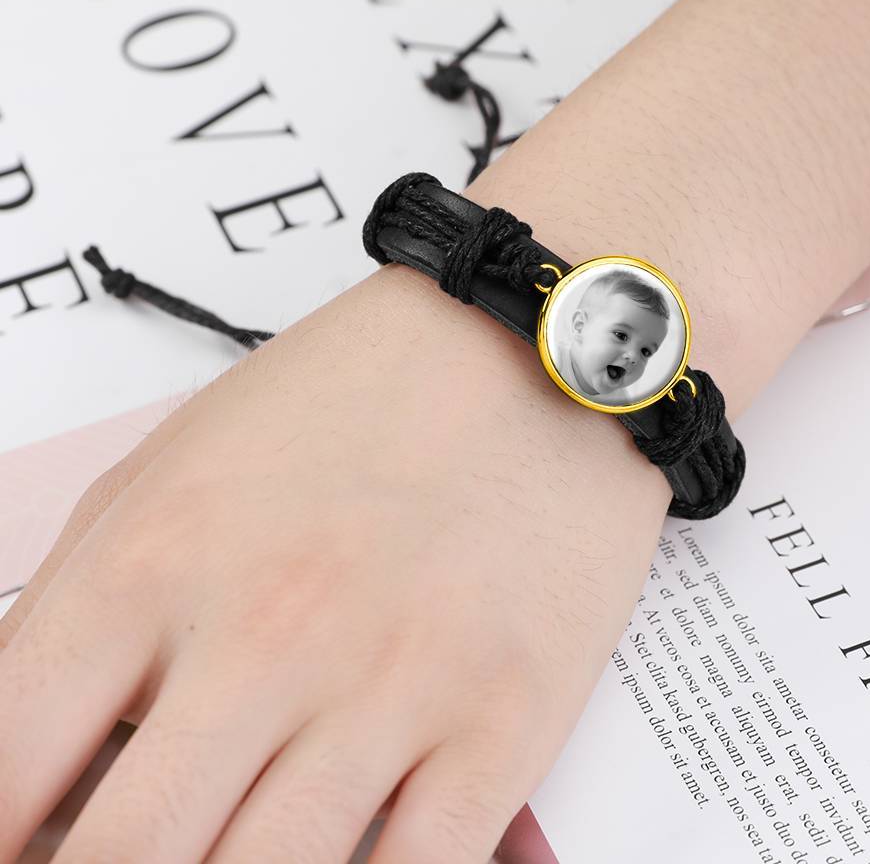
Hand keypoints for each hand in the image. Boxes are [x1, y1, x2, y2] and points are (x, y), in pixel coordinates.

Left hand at [1, 262, 669, 862]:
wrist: (526, 349)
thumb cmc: (350, 399)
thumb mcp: (171, 468)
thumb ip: (72, 608)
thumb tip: (24, 759)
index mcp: (157, 564)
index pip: (4, 770)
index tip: (24, 850)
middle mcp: (270, 634)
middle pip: (123, 860)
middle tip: (129, 855)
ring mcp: (395, 685)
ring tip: (230, 844)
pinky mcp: (504, 720)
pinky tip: (340, 862)